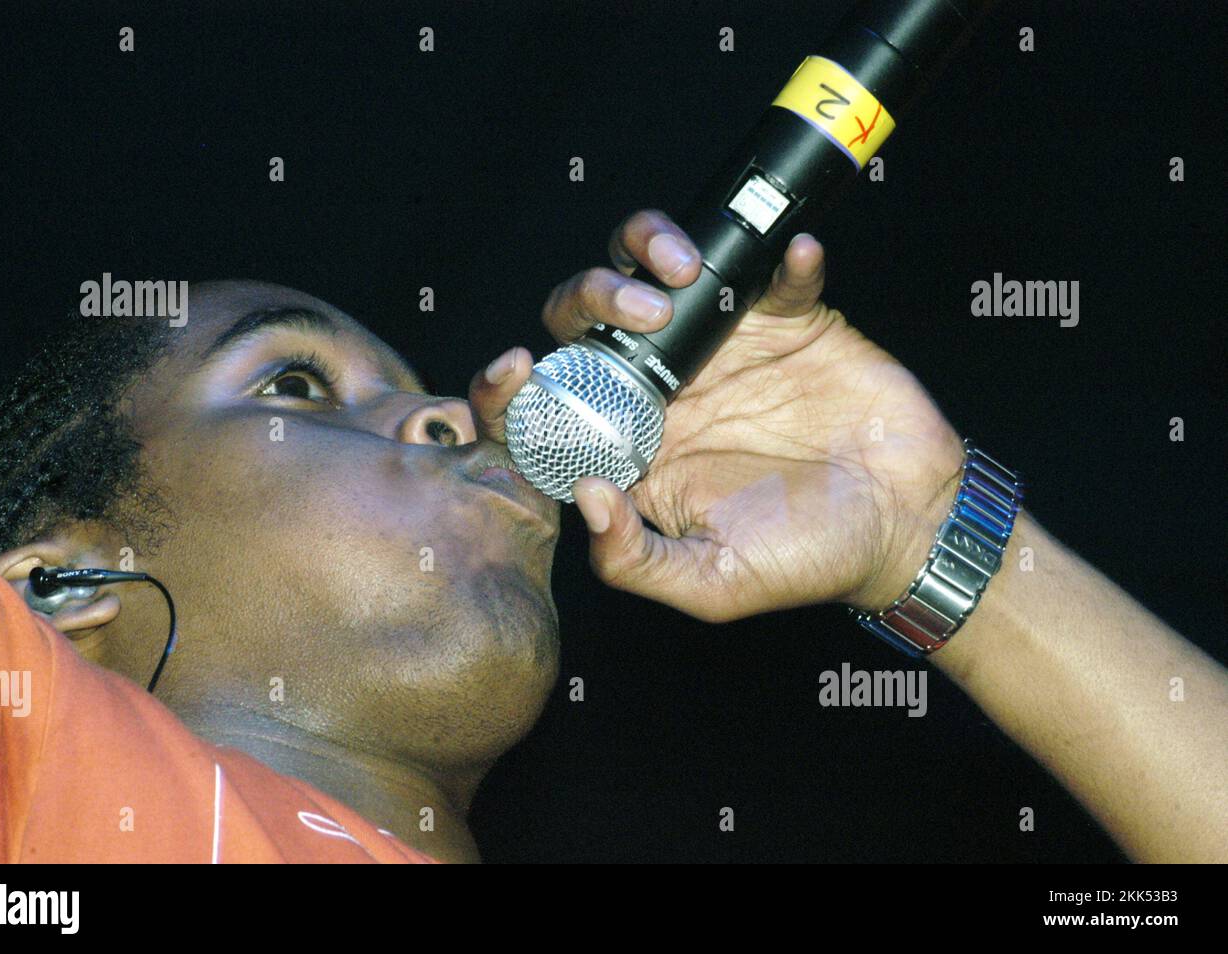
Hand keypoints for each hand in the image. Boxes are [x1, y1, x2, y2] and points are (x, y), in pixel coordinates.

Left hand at [470, 209, 964, 622]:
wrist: (907, 524)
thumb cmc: (808, 560)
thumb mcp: (712, 583)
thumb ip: (635, 560)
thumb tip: (584, 495)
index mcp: (631, 447)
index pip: (547, 404)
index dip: (512, 383)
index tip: (518, 366)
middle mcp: (662, 389)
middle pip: (588, 317)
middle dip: (592, 296)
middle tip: (642, 315)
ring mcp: (720, 346)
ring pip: (655, 269)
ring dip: (652, 250)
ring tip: (686, 272)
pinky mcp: (784, 317)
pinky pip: (766, 267)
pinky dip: (775, 256)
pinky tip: (791, 262)